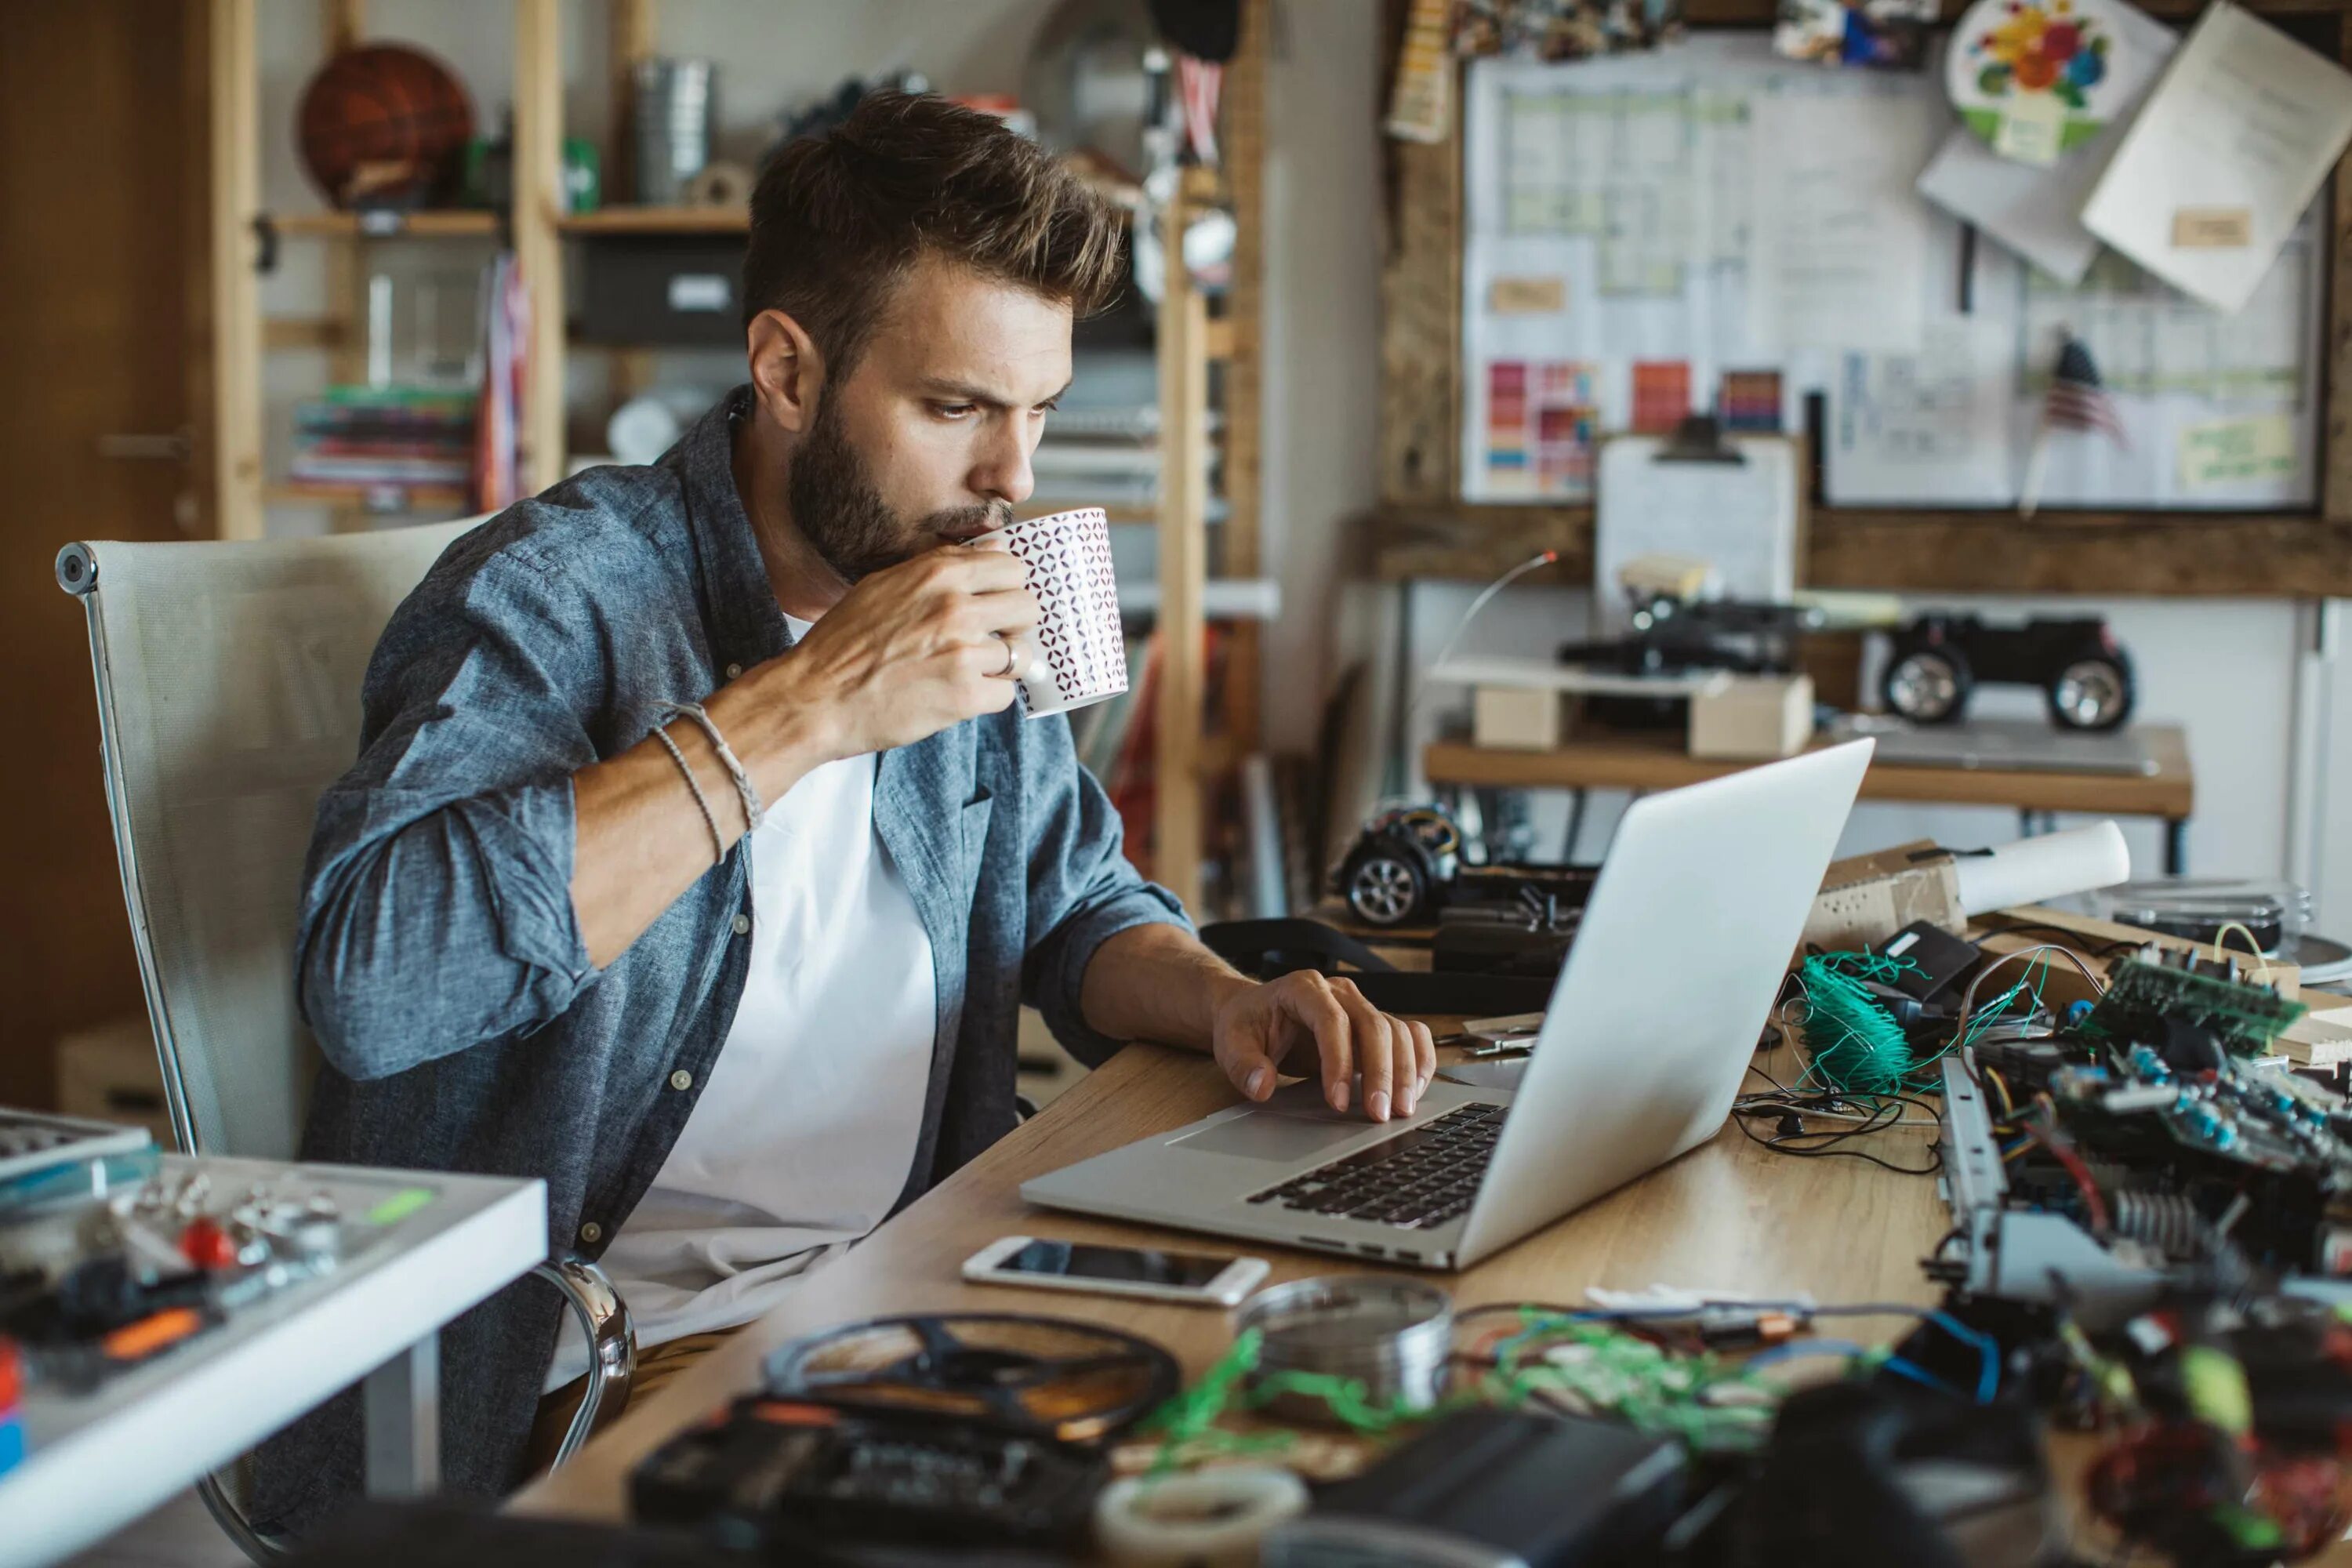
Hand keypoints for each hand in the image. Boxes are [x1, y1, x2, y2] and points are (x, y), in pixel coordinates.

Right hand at [763, 539, 1037, 759]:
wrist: (815, 696)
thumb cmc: (844, 643)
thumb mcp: (885, 585)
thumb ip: (940, 567)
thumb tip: (993, 548)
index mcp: (937, 574)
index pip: (1011, 567)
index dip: (1006, 589)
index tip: (994, 606)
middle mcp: (955, 607)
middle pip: (1028, 607)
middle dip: (1014, 625)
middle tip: (990, 641)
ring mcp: (963, 652)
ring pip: (1021, 654)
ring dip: (999, 665)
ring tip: (966, 671)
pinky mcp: (964, 695)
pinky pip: (1006, 693)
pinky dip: (987, 697)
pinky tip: (957, 695)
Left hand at [1209, 973, 1436, 1122]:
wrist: (1254, 1011)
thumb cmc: (1247, 1025)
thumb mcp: (1232, 1044)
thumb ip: (1244, 1065)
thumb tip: (1262, 1085)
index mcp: (1303, 988)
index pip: (1330, 1019)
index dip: (1338, 1060)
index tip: (1337, 1102)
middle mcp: (1339, 992)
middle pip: (1373, 1024)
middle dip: (1380, 1073)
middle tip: (1379, 1114)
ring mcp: (1361, 1005)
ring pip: (1397, 1031)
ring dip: (1404, 1072)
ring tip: (1401, 1110)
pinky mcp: (1374, 1024)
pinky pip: (1410, 1034)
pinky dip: (1419, 1060)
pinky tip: (1415, 1090)